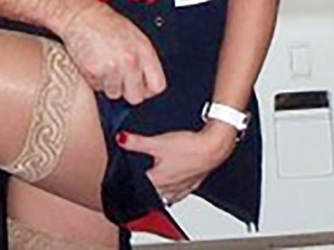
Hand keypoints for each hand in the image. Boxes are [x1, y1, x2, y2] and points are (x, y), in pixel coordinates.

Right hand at [56, 0, 165, 104]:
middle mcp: (130, 61)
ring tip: (104, 65)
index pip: (157, 85)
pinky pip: (97, 87)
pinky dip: (95, 79)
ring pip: (115, 94)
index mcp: (144, 50)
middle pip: (136, 96)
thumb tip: (146, 77)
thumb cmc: (104, 21)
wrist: (80, 15)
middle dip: (127, 90)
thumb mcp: (133, 34)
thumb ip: (143, 57)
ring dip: (109, 84)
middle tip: (120, 78)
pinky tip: (95, 63)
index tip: (142, 86)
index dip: (148, 89)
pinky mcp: (94, 72)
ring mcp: (112, 68)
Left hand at [117, 122, 237, 204]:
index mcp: (157, 181)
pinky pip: (178, 192)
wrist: (213, 148)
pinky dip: (173, 187)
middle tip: (139, 175)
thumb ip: (136, 142)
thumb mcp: (157, 142)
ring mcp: (181, 188)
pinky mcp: (192, 184)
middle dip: (144, 185)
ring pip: (165, 194)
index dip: (131, 178)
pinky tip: (173, 180)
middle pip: (151, 192)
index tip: (127, 173)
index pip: (138, 185)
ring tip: (154, 179)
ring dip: (159, 189)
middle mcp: (169, 189)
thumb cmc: (189, 148)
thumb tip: (120, 139)